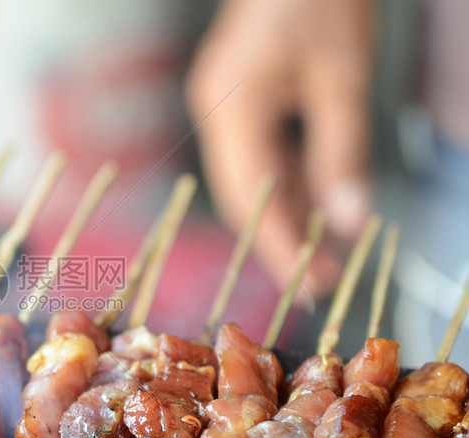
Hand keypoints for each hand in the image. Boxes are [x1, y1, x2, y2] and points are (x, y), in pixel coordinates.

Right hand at [186, 0, 374, 297]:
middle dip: (279, 237)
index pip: (249, 195)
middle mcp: (216, 113)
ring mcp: (222, 106)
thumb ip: (341, 152)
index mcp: (231, 107)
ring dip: (284, 213)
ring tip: (322, 252)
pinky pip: (257, 155)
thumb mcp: (343, 78)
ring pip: (250, 178)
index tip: (307, 283)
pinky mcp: (237, 100)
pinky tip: (312, 208)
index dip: (276, 243)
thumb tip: (347, 220)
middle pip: (242, 194)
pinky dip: (286, 184)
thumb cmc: (319, 2)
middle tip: (320, 278)